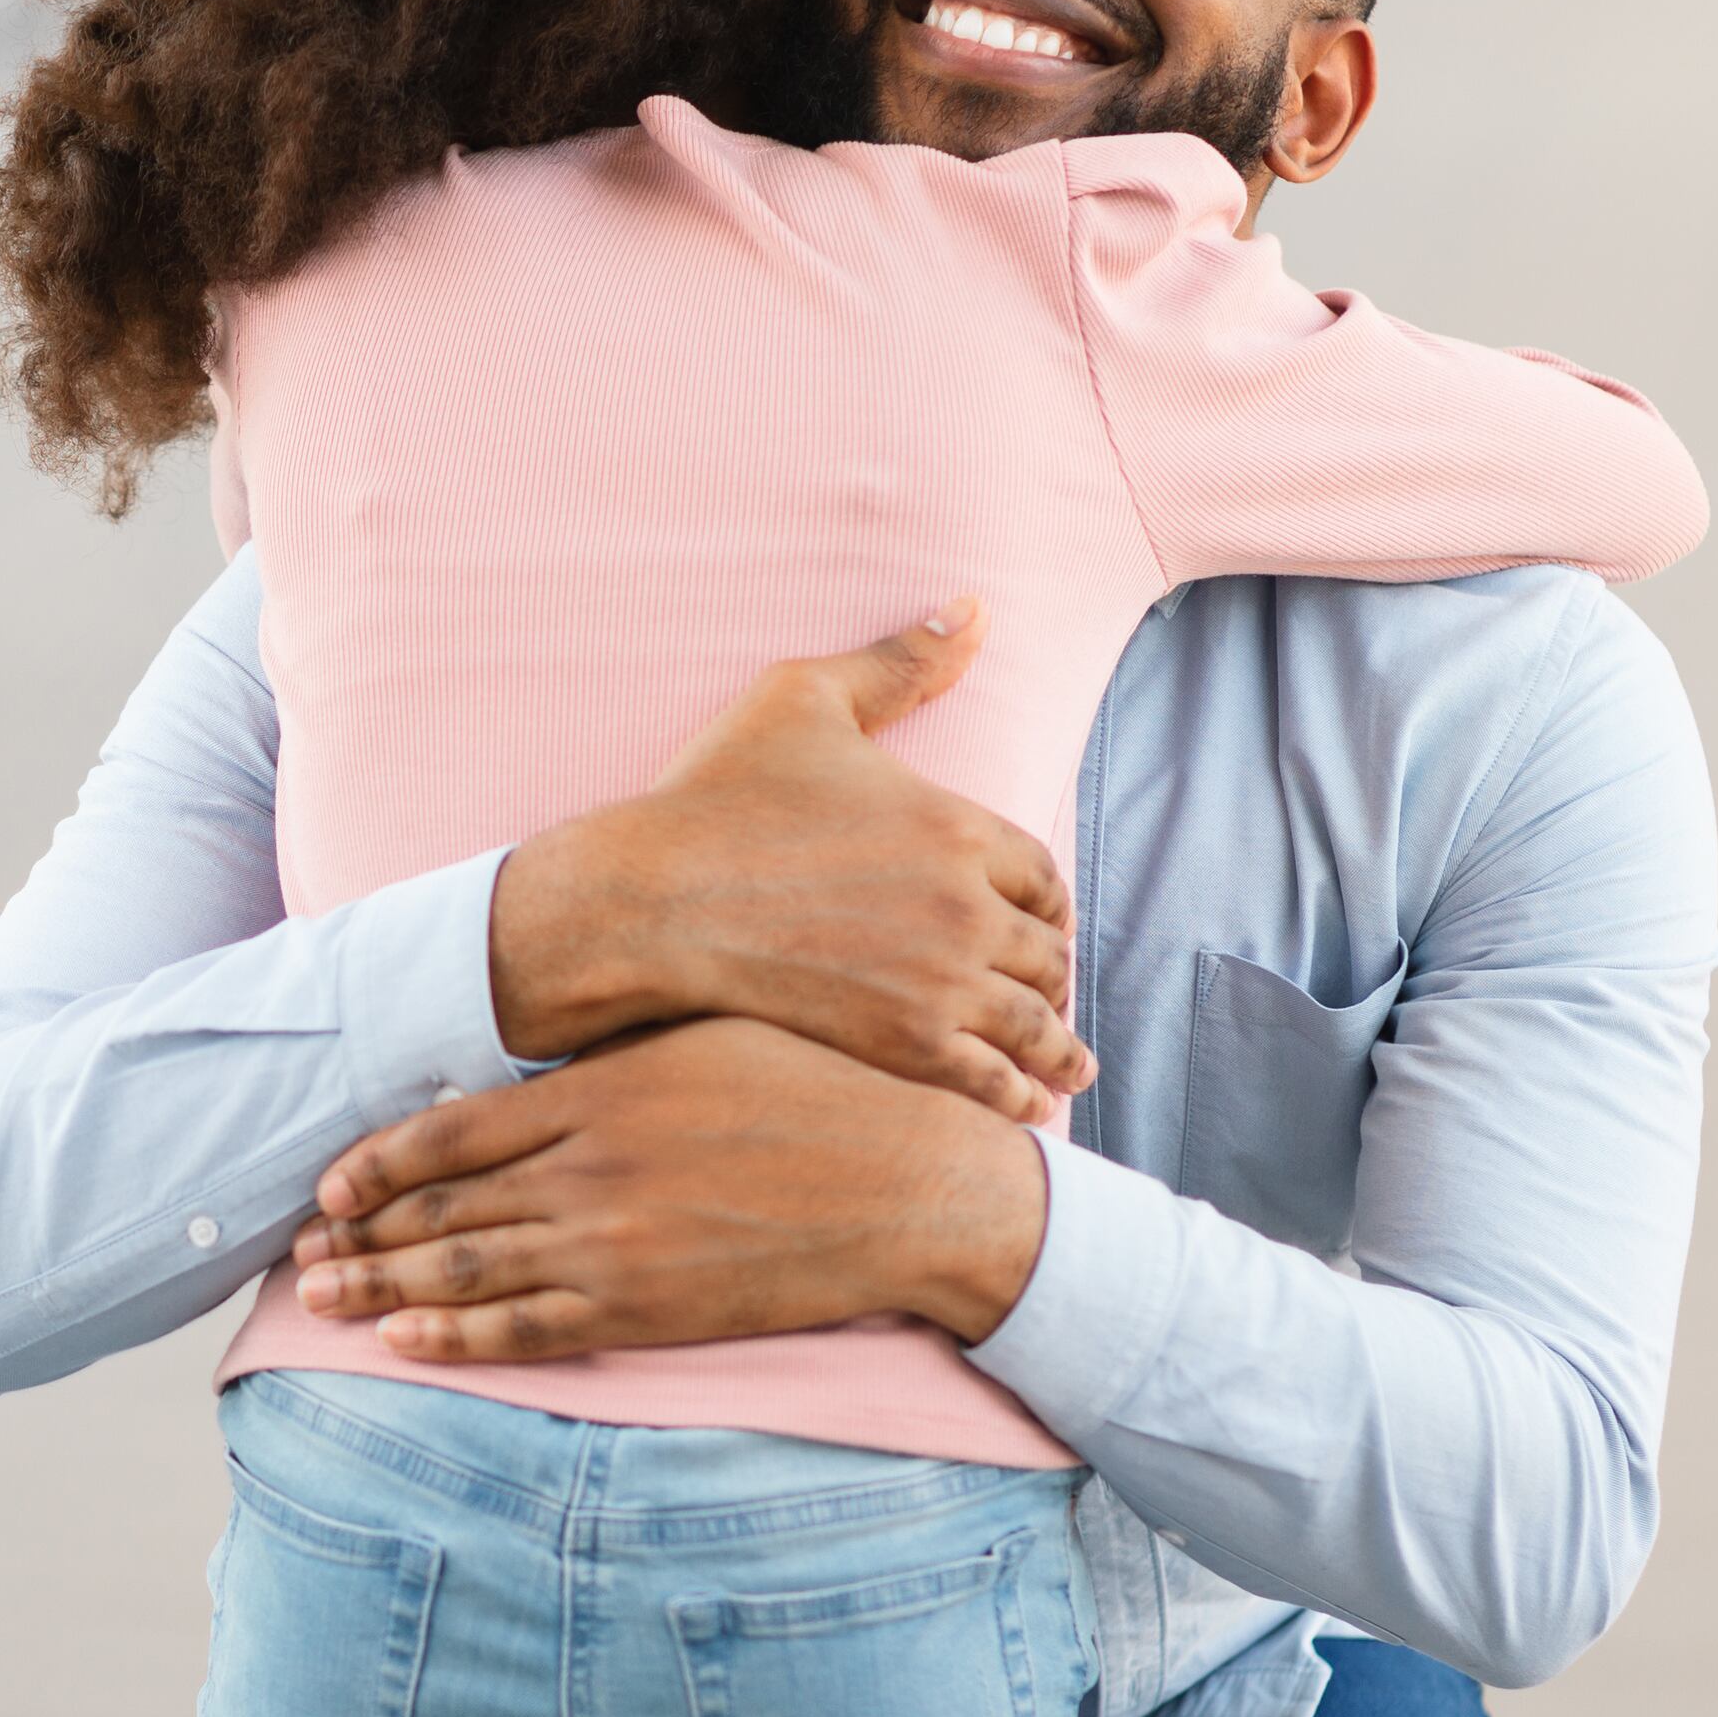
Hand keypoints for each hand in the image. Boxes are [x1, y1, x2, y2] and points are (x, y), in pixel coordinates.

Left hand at [291, 1019, 1050, 1361]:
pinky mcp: (645, 1308)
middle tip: (300, 1253)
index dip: (374, 1166)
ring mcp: (612, 1244)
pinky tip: (404, 1341)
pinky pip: (526, 1329)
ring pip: (465, 1273)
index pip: (448, 1132)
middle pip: (438, 1208)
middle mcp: (588, 1168)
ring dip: (382, 1290)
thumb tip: (534, 1057)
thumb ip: (609, 1055)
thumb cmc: (816, 1093)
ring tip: (321, 1300)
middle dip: (358, 1237)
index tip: (328, 1186)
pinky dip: (455, 1338)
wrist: (907, 1185)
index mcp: (596, 1091)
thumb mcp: (703, 1038)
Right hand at [483, 600, 1093, 1122]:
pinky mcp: (903, 1045)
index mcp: (957, 825)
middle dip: (1050, 972)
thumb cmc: (715, 797)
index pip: (1040, 874)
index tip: (1040, 923)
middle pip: (1044, 949)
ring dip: (1058, 1047)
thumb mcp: (806, 700)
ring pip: (1034, 1020)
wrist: (648, 903)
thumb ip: (898, 662)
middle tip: (1048, 995)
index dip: (1045, 902)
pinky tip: (1025, 1107)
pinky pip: (990, 1079)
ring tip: (1069, 1070)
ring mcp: (940, 981)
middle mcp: (967, 906)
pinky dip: (1019, 1095)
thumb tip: (973, 609)